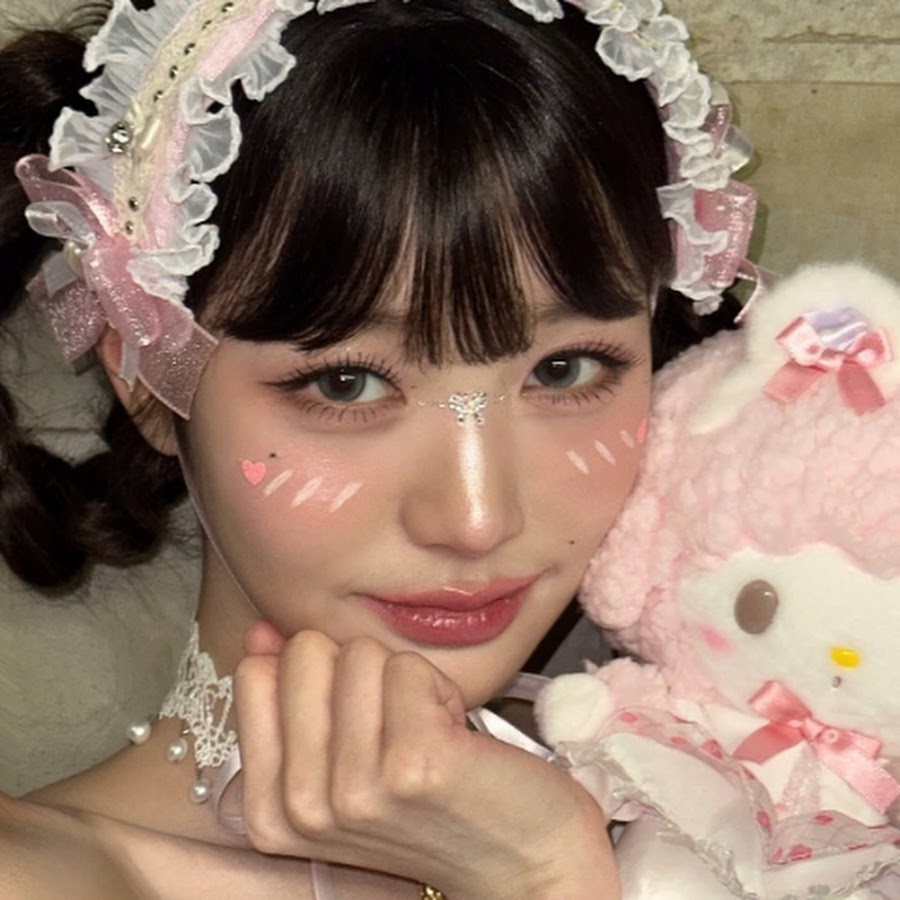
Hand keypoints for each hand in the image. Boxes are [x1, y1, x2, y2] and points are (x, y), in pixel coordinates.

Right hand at [234, 622, 619, 898]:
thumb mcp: (344, 761)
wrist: (524, 858)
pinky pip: (410, 666)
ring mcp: (356, 790)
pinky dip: (440, 688)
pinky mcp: (413, 766)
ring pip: (361, 653)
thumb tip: (260, 630)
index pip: (255, 674)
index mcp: (271, 809)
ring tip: (427, 733)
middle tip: (395, 726)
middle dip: (359, 671)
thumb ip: (291, 696)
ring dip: (403, 681)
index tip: (355, 723)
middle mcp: (303, 807)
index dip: (317, 676)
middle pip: (306, 652)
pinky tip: (454, 736)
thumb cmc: (435, 804)